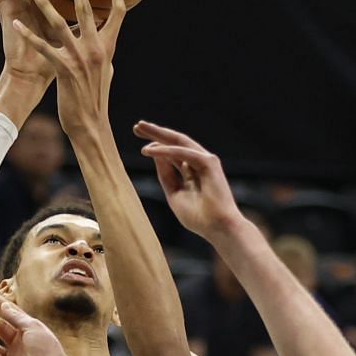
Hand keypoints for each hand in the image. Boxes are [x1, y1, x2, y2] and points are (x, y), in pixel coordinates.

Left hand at [13, 0, 127, 138]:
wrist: (90, 123)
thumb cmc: (95, 98)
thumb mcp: (106, 71)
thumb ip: (103, 51)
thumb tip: (105, 37)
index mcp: (108, 47)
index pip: (117, 13)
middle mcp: (96, 49)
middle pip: (87, 9)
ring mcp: (80, 58)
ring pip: (59, 23)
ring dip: (43, 3)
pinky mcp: (64, 69)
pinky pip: (43, 47)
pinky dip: (28, 35)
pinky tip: (16, 24)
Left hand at [135, 121, 245, 241]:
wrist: (218, 228)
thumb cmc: (200, 217)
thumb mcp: (175, 194)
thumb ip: (166, 175)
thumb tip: (154, 153)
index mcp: (192, 172)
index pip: (172, 154)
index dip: (156, 146)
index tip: (140, 144)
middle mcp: (199, 163)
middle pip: (175, 143)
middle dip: (156, 133)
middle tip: (137, 126)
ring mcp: (206, 161)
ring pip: (179, 142)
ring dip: (159, 134)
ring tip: (140, 127)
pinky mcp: (209, 163)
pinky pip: (182, 153)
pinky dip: (166, 151)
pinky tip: (149, 150)